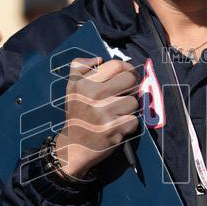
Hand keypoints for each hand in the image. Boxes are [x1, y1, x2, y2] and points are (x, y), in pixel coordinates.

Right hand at [55, 57, 139, 177]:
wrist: (74, 146)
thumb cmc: (78, 113)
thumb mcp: (72, 87)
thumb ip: (79, 67)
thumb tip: (99, 59)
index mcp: (84, 83)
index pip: (116, 65)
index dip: (126, 69)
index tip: (126, 77)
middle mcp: (93, 95)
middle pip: (130, 79)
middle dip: (131, 87)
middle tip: (124, 95)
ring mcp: (104, 112)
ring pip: (134, 101)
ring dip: (129, 109)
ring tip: (116, 114)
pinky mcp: (114, 129)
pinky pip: (135, 120)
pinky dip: (129, 125)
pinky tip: (117, 127)